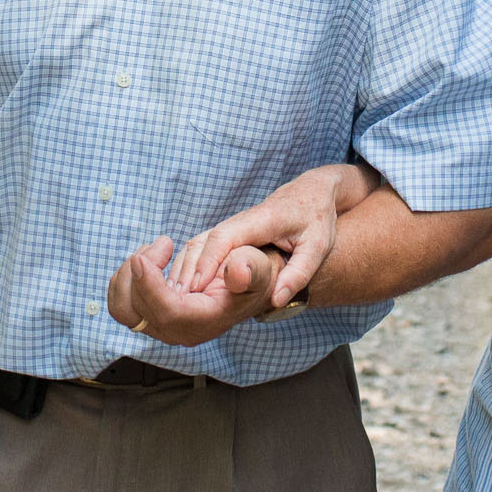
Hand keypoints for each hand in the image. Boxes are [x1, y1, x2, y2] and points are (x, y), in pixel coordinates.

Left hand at [107, 234, 282, 346]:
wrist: (248, 284)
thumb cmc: (252, 274)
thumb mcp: (258, 267)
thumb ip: (247, 270)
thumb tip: (235, 271)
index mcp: (205, 321)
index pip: (166, 312)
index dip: (148, 285)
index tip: (142, 258)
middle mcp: (180, 331)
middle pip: (137, 313)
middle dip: (136, 274)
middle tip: (161, 245)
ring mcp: (164, 326)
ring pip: (123, 309)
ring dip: (128, 275)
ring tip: (155, 250)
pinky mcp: (153, 316)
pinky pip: (123, 304)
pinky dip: (127, 279)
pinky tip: (149, 259)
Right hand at [170, 163, 379, 309]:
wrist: (313, 191)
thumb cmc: (317, 218)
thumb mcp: (317, 247)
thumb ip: (299, 273)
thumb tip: (276, 301)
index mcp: (262, 220)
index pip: (226, 237)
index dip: (208, 261)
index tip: (196, 287)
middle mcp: (243, 219)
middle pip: (206, 240)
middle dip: (189, 268)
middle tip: (177, 300)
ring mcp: (235, 224)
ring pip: (201, 241)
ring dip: (185, 266)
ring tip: (173, 297)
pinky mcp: (233, 231)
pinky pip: (206, 244)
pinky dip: (192, 262)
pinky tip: (183, 285)